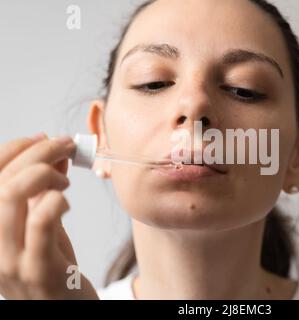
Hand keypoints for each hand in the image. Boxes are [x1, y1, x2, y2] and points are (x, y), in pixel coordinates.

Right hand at [0, 133, 97, 298]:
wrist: (65, 310)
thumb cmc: (53, 265)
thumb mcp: (44, 225)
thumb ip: (45, 191)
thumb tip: (57, 152)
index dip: (13, 148)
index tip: (43, 138)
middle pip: (0, 181)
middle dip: (36, 152)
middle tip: (65, 145)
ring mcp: (8, 259)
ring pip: (10, 196)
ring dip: (44, 173)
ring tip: (66, 179)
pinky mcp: (37, 270)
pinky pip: (39, 222)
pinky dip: (56, 200)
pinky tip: (66, 200)